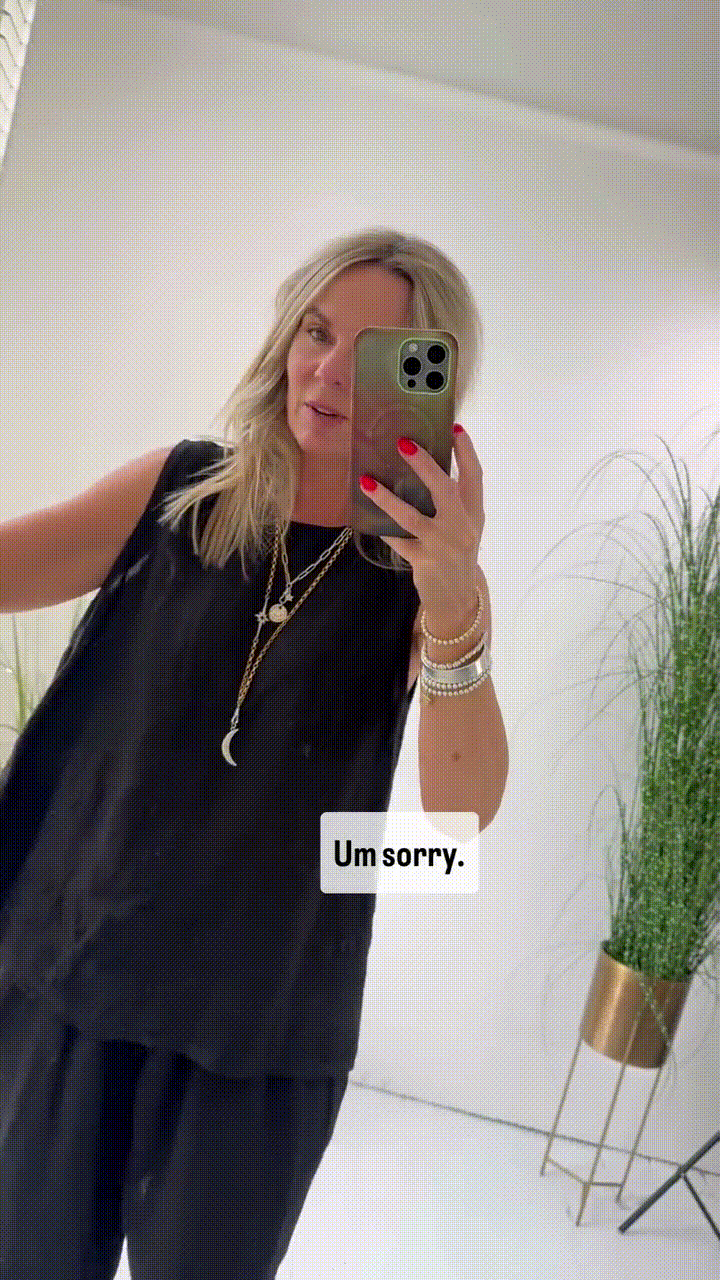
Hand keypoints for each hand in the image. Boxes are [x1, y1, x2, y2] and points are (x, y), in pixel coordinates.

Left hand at [359, 425, 484, 623]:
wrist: (458, 599)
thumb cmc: (458, 553)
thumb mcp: (465, 527)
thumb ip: (454, 502)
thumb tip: (426, 467)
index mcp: (475, 514)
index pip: (475, 477)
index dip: (466, 453)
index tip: (455, 429)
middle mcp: (462, 528)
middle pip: (443, 489)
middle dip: (423, 465)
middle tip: (403, 443)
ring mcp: (442, 546)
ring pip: (410, 516)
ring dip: (385, 498)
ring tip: (366, 482)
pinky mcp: (423, 561)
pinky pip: (397, 539)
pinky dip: (382, 528)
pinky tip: (368, 518)